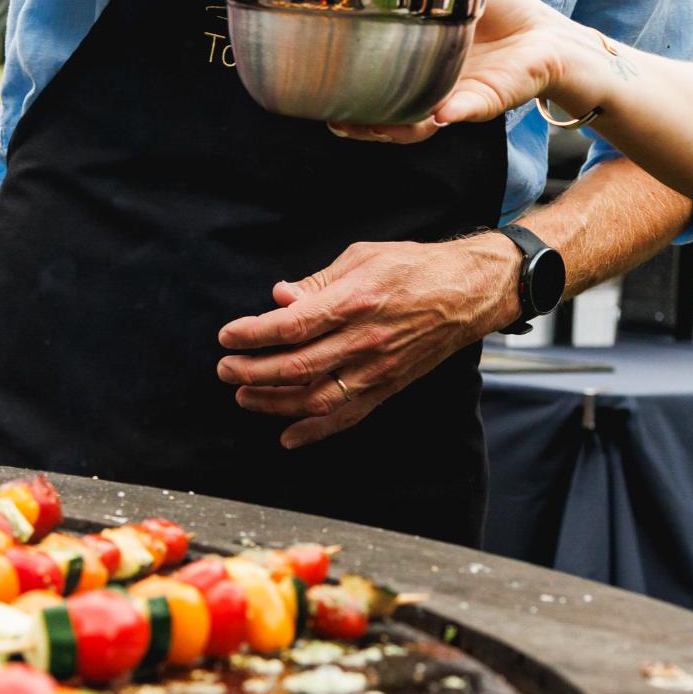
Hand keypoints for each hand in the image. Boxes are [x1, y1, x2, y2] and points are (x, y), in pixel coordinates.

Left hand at [216, 235, 514, 448]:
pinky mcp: (389, 386)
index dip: (253, 333)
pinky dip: (315, 431)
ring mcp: (378, 368)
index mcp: (356, 300)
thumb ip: (318, 283)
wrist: (467, 292)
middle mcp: (366, 339)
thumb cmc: (413, 267)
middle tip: (225, 369)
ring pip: (317, 398)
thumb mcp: (361, 257)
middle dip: (252, 371)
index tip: (227, 336)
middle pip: (297, 366)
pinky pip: (348, 416)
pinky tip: (287, 436)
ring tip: (244, 396)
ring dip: (274, 403)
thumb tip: (280, 298)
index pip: (292, 325)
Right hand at [333, 0, 615, 143]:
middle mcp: (434, 86)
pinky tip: (438, 114)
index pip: (375, 83)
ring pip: (419, 125)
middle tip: (335, 120)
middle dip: (361, 125)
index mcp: (419, 59)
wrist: (554, 35)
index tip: (321, 91)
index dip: (347, 92)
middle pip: (389, 116)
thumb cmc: (506, 12)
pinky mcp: (490, 98)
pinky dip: (452, 112)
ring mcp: (460, 96)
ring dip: (392, 129)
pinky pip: (466, 111)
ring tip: (366, 127)